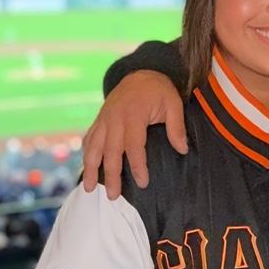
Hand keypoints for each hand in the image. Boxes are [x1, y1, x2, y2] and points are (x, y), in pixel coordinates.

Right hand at [81, 71, 186, 198]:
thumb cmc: (159, 90)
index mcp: (134, 114)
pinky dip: (86, 154)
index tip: (142, 183)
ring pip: (94, 146)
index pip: (134, 145)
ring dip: (90, 168)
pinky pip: (89, 138)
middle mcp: (115, 118)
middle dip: (111, 175)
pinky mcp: (99, 119)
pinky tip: (86, 169)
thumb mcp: (173, 103)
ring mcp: (104, 119)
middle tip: (112, 196)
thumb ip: (177, 126)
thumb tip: (183, 150)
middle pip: (110, 151)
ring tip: (88, 188)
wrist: (140, 72)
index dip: (137, 165)